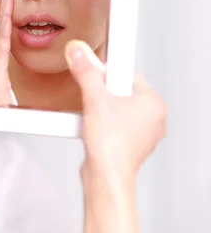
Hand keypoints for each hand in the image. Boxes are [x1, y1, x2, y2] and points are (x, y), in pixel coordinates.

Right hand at [65, 40, 167, 186]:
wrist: (105, 180)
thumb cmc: (111, 147)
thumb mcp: (95, 98)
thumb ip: (85, 72)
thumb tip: (78, 52)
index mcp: (154, 103)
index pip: (127, 72)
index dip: (107, 71)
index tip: (93, 69)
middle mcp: (152, 119)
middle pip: (119, 89)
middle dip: (102, 90)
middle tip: (93, 97)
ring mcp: (141, 133)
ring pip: (115, 107)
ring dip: (99, 106)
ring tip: (91, 113)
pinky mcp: (127, 144)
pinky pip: (112, 122)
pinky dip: (100, 121)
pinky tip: (91, 125)